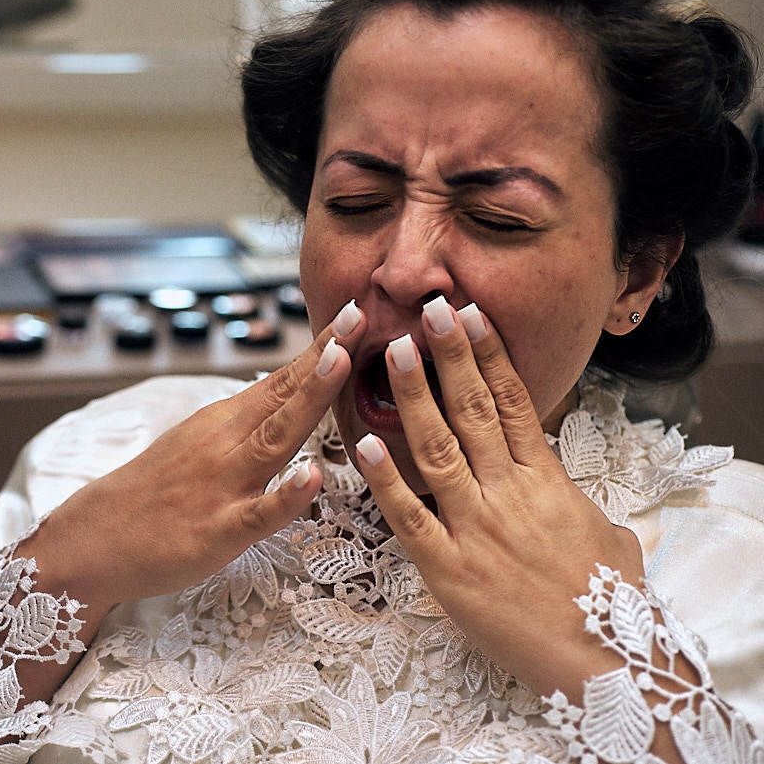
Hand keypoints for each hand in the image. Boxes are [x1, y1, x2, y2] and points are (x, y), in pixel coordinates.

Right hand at [21, 300, 367, 612]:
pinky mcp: (219, 531)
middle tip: (359, 314)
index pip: (281, 378)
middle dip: (325, 356)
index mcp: (223, 422)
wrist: (94, 540)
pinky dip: (287, 495)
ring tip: (340, 361)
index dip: (319, 347)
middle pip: (283, 395)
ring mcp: (224, 486)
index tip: (353, 310)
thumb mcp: (198, 442)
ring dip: (309, 399)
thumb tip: (289, 393)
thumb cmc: (151, 493)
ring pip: (276, 438)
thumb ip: (246, 421)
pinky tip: (312, 477)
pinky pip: (259, 513)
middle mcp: (225, 444)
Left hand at [353, 300, 644, 702]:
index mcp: (546, 480)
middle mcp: (508, 493)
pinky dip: (384, 480)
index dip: (488, 356)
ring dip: (412, 398)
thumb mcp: (607, 537)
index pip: (512, 403)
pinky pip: (409, 516)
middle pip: (471, 411)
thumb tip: (574, 493)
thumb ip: (579, 504)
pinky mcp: (447, 567)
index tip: (470, 316)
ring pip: (436, 449)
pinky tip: (361, 444)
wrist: (602, 658)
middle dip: (447, 356)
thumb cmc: (608, 600)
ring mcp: (476, 527)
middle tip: (426, 310)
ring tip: (392, 353)